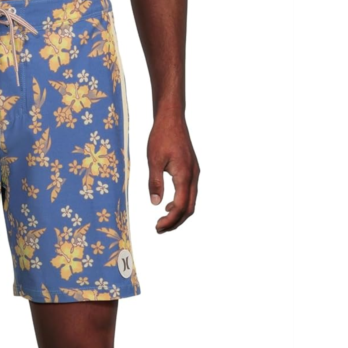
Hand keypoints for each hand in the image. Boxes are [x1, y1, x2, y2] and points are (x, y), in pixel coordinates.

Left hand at [147, 111, 199, 232]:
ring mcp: (194, 173)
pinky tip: (167, 206)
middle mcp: (193, 176)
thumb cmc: (161, 137)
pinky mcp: (191, 170)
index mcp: (185, 175)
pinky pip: (189, 193)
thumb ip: (155, 183)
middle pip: (188, 208)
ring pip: (190, 201)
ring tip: (162, 222)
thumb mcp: (153, 161)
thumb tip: (155, 203)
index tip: (157, 227)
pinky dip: (180, 204)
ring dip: (178, 214)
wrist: (172, 119)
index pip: (180, 206)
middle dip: (175, 222)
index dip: (169, 220)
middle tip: (159, 229)